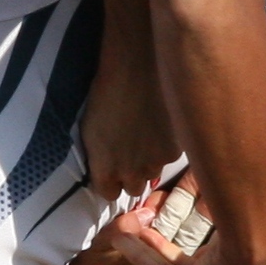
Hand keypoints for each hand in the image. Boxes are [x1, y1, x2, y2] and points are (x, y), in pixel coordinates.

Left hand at [78, 46, 173, 204]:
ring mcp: (154, 163)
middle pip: (133, 188)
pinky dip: (166, 145)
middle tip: (133, 151)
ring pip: (153, 173)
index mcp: (104, 168)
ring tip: (147, 135)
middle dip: (132, 174)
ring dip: (150, 160)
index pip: (108, 193)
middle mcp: (129, 172)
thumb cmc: (106, 93)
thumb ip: (100, 157)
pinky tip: (161, 125)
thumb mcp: (90, 130)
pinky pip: (170, 156)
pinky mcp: (174, 151)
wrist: (135, 70)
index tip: (113, 169)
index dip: (111, 181)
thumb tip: (106, 166)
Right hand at [104, 189, 265, 264]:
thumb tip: (224, 170)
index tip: (149, 234)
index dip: (165, 248)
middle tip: (128, 230)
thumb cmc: (250, 227)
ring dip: (137, 257)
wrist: (253, 246)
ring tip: (119, 238)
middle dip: (147, 249)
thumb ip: (225, 197)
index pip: (188, 261)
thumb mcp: (234, 211)